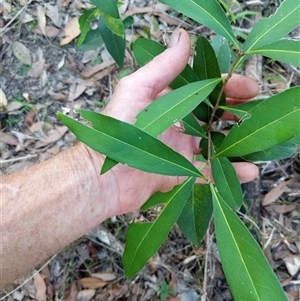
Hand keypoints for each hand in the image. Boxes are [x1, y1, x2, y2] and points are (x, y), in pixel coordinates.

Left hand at [90, 29, 258, 217]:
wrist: (103, 176)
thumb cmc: (116, 130)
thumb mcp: (137, 90)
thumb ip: (162, 67)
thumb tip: (183, 37)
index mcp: (167, 104)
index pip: (202, 91)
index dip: (226, 87)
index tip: (248, 87)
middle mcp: (175, 126)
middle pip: (211, 116)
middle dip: (234, 111)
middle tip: (254, 110)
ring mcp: (179, 150)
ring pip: (213, 143)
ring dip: (234, 141)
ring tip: (254, 138)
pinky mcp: (180, 174)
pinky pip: (209, 172)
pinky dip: (228, 171)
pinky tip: (248, 170)